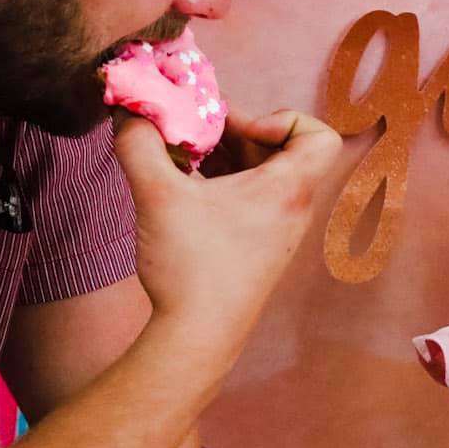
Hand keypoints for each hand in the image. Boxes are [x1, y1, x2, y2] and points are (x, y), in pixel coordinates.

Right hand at [116, 108, 340, 360]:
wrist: (198, 337)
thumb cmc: (192, 268)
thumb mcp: (158, 195)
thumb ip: (139, 145)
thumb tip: (128, 110)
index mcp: (286, 189)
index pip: (320, 136)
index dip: (283, 118)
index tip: (238, 130)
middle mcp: (291, 207)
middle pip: (282, 148)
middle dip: (237, 131)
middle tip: (196, 130)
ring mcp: (276, 230)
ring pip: (262, 174)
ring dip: (226, 156)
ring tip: (183, 154)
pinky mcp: (257, 246)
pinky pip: (250, 198)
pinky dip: (223, 182)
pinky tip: (184, 184)